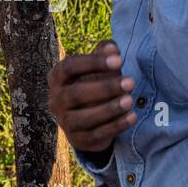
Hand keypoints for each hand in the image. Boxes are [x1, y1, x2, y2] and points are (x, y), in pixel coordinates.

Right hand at [48, 39, 135, 157]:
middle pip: (75, 94)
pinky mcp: (78, 140)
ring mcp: (64, 122)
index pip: (70, 67)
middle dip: (105, 88)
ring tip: (130, 100)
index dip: (94, 62)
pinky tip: (132, 116)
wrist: (86, 118)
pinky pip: (96, 135)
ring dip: (109, 109)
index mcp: (57, 77)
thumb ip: (104, 54)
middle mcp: (55, 100)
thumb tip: (111, 46)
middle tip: (131, 82)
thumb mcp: (98, 67)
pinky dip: (115, 126)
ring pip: (84, 118)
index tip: (119, 60)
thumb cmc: (93, 83)